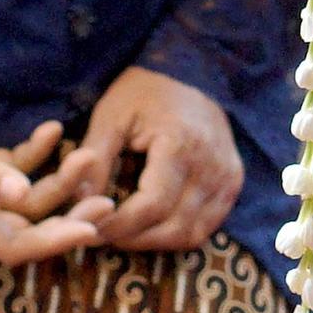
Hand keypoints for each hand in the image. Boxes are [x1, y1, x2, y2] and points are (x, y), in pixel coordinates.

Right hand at [0, 117, 113, 266]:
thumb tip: (22, 194)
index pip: (15, 247)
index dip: (54, 243)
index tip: (93, 228)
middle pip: (30, 227)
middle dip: (70, 215)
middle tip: (109, 200)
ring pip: (29, 196)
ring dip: (61, 179)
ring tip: (89, 155)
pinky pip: (15, 166)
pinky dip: (37, 151)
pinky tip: (54, 129)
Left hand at [58, 67, 241, 252]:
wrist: (190, 69)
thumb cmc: (145, 90)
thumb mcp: (110, 116)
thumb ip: (94, 161)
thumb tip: (79, 205)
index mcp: (180, 145)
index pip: (151, 206)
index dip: (120, 226)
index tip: (92, 230)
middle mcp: (211, 165)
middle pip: (173, 227)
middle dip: (134, 240)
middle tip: (103, 237)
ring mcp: (227, 176)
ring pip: (192, 234)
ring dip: (156, 243)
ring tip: (126, 235)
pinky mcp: (233, 182)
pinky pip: (208, 226)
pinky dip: (179, 235)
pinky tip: (153, 229)